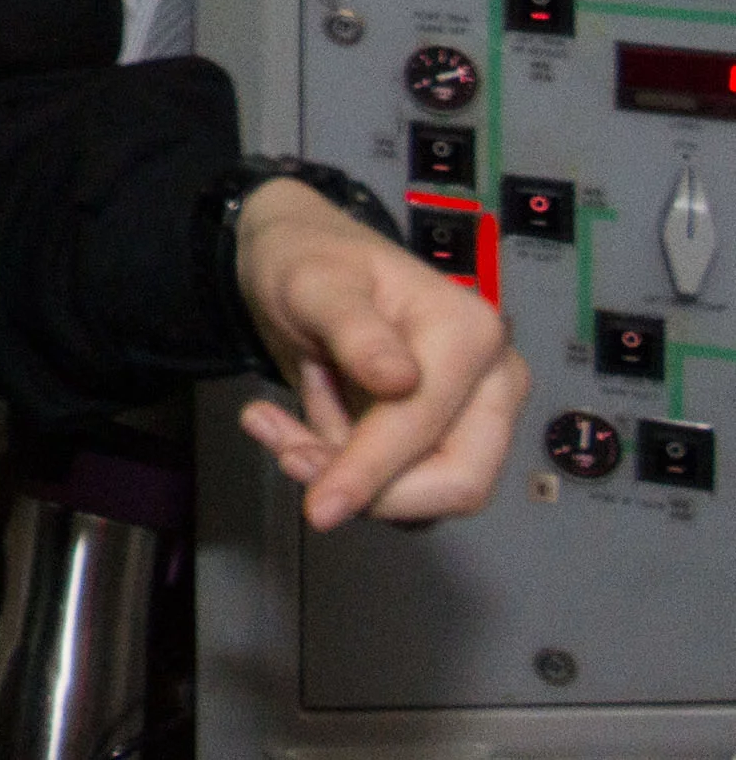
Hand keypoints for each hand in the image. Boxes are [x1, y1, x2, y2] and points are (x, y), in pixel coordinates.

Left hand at [235, 179, 529, 527]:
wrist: (299, 260)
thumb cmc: (311, 262)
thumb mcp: (314, 283)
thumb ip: (354, 330)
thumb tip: (402, 382)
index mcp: (470, 334)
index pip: (425, 427)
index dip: (370, 472)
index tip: (319, 508)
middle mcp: (492, 380)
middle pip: (456, 481)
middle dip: (369, 487)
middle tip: (288, 456)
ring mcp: (475, 414)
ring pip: (422, 490)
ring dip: (344, 474)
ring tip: (277, 427)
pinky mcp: (444, 438)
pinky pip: (402, 484)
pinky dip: (345, 471)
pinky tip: (294, 429)